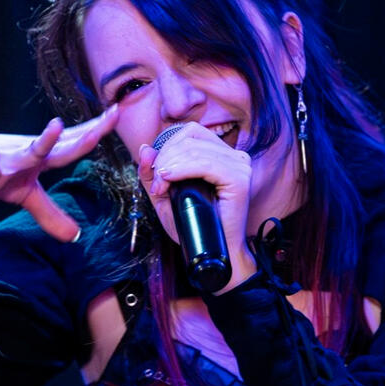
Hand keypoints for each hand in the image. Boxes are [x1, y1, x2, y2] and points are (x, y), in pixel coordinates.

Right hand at [0, 105, 119, 241]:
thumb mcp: (27, 196)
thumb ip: (51, 213)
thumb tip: (75, 236)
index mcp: (43, 159)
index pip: (74, 144)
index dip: (96, 130)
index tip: (118, 113)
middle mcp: (29, 155)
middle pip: (62, 147)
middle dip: (83, 136)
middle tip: (107, 119)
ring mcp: (8, 162)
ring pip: (29, 152)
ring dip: (42, 140)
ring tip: (55, 125)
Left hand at [136, 123, 258, 289]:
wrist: (212, 252)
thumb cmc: (193, 226)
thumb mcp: (165, 197)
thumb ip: (152, 174)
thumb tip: (144, 148)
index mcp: (221, 154)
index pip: (190, 132)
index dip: (167, 147)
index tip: (156, 175)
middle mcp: (234, 156)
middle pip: (189, 138)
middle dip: (164, 158)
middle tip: (156, 185)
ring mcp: (240, 165)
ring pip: (194, 149)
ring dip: (169, 166)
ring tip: (161, 188)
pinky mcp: (239, 179)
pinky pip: (206, 164)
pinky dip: (182, 169)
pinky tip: (170, 180)